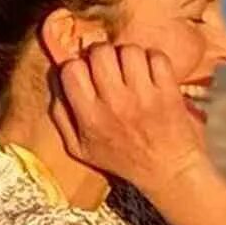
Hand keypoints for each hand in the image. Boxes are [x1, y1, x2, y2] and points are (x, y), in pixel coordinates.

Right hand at [51, 43, 207, 192]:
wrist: (169, 173)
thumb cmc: (124, 160)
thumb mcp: (80, 149)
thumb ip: (61, 116)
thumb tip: (55, 82)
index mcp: (90, 117)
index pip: (71, 69)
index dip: (78, 65)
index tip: (88, 73)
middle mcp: (115, 104)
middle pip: (100, 53)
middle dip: (103, 55)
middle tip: (111, 67)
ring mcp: (143, 97)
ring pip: (129, 51)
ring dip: (130, 56)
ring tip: (133, 70)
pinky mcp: (168, 93)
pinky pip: (157, 58)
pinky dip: (155, 59)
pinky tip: (153, 73)